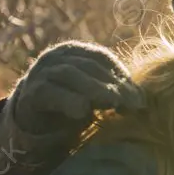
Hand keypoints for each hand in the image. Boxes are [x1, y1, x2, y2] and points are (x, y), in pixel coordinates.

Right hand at [6, 41, 143, 151]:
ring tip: (114, 103)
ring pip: (70, 74)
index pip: (103, 58)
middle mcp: (56, 57)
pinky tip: (83, 111)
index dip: (122, 76)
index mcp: (75, 52)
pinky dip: (68, 100)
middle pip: (89, 66)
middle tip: (133, 105)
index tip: (140, 98)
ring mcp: (40, 72)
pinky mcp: (31, 93)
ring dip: (95, 89)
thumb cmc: (72, 104)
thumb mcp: (96, 95)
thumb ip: (115, 91)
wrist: (34, 122)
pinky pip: (50, 93)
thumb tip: (142, 100)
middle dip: (114, 85)